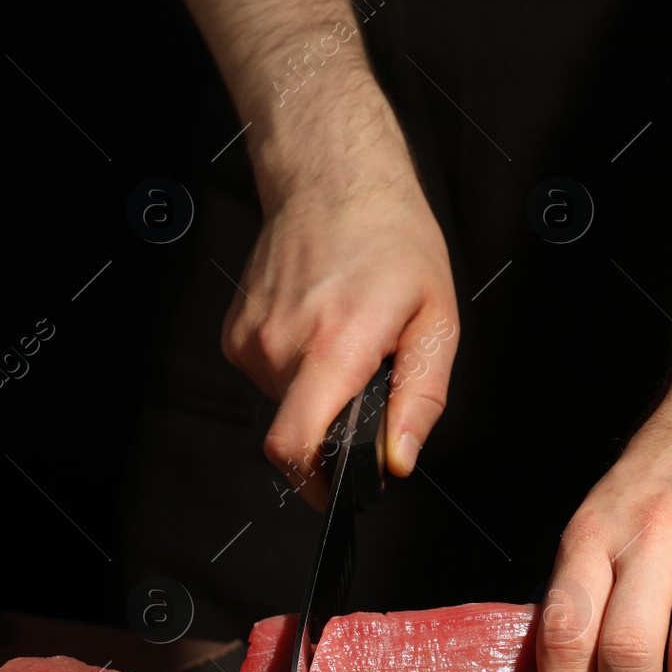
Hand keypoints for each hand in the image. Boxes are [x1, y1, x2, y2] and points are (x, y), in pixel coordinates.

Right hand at [222, 83, 458, 507]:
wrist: (332, 180)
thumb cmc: (391, 240)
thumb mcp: (436, 320)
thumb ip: (421, 398)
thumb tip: (399, 460)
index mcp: (333, 346)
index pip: (294, 444)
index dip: (313, 483)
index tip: (334, 491)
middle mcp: (281, 344)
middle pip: (299, 429)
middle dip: (334, 422)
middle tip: (367, 374)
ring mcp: (251, 337)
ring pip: (284, 402)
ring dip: (317, 389)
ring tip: (344, 335)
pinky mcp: (235, 331)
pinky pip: (268, 376)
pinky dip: (294, 367)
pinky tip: (317, 323)